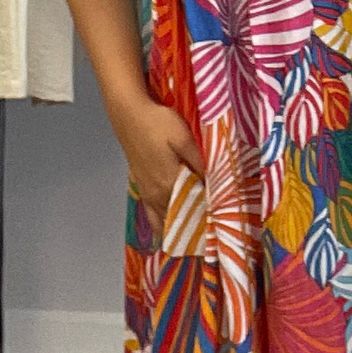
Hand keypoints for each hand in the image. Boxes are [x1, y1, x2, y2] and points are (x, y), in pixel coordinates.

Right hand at [109, 91, 203, 232]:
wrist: (129, 114)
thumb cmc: (159, 123)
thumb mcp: (184, 137)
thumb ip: (198, 162)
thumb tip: (213, 183)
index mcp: (170, 182)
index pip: (193, 207)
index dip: (208, 216)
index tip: (222, 223)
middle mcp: (157, 193)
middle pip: (178, 217)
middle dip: (195, 225)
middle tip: (212, 232)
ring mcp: (147, 191)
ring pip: (163, 219)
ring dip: (177, 228)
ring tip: (193, 238)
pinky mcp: (140, 186)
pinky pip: (151, 214)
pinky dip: (160, 224)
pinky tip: (165, 232)